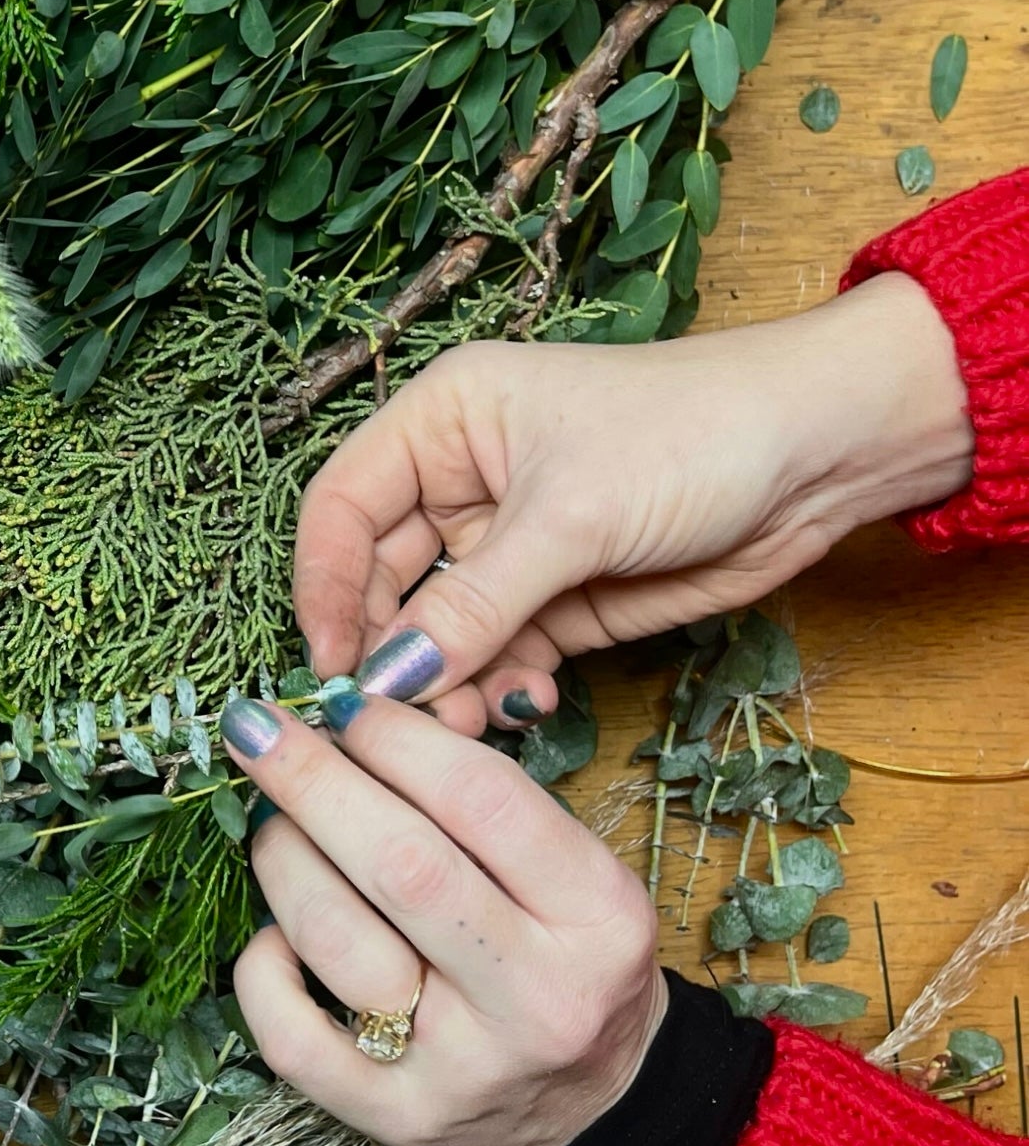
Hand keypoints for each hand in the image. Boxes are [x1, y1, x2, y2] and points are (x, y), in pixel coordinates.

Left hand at [220, 690, 665, 1145]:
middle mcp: (537, 997)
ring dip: (283, 861)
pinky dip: (262, 970)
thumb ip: (482, 803)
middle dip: (312, 781)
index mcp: (598, 917)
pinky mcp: (400, 1119)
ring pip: (336, 941)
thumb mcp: (574, 873)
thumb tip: (355, 720)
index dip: (395, 737)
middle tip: (258, 730)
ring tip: (274, 825)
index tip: (343, 705)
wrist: (600, 1100)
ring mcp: (465, 1067)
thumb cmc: (569, 955)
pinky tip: (273, 934)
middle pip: (401, 865)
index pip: (482, 800)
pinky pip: (293, 1039)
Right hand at [293, 273, 973, 735]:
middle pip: (385, 578)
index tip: (331, 664)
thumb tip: (388, 680)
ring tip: (468, 724)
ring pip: (441, 629)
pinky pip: (500, 654)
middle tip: (398, 721)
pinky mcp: (559, 598)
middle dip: (392, 650)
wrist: (818, 454)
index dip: (326, 585)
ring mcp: (511, 545)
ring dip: (446, 682)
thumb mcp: (570, 516)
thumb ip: (473, 603)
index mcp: (443, 421)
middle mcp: (463, 481)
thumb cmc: (690, 435)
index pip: (343, 506)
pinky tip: (527, 705)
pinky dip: (502, 686)